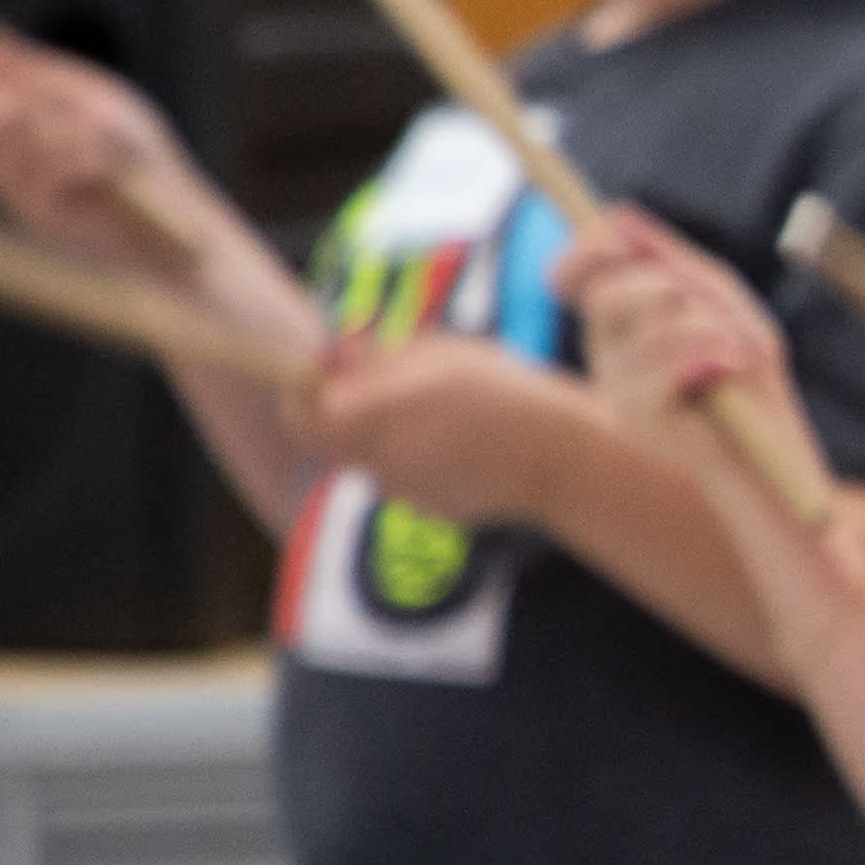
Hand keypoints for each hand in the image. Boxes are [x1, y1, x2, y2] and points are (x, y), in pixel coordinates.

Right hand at [0, 29, 208, 272]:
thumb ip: (41, 73)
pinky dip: (80, 158)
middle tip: (34, 99)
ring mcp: (18, 196)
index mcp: (7, 138)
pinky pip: (46, 173)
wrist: (176, 228)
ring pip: (11, 141)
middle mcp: (2, 168)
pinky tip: (105, 166)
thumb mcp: (95, 101)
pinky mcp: (41, 220)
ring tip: (99, 136)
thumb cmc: (139, 156)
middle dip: (0, 99)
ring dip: (58, 126)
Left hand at [292, 334, 581, 530]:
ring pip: (376, 457)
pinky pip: (413, 477)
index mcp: (371, 419)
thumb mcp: (439, 353)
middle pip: (337, 440)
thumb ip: (377, 355)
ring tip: (445, 405)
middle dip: (350, 410)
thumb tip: (336, 352)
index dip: (301, 391)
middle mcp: (377, 464)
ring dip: (391, 431)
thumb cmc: (503, 393)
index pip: (301, 414)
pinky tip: (469, 438)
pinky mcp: (435, 511)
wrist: (564, 458)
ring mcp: (406, 494)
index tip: (319, 369)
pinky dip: (425, 456)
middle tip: (385, 383)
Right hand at [562, 211, 813, 484]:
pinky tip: (732, 367)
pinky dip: (709, 349)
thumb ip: (672, 260)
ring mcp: (615, 387)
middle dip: (668, 288)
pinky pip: (660, 358)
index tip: (619, 241)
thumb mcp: (719, 302)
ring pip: (643, 322)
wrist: (773, 451)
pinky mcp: (635, 416)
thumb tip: (619, 214)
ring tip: (738, 351)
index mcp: (618, 324)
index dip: (585, 251)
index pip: (571, 277)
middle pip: (605, 293)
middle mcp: (605, 354)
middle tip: (718, 313)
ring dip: (706, 324)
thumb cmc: (748, 377)